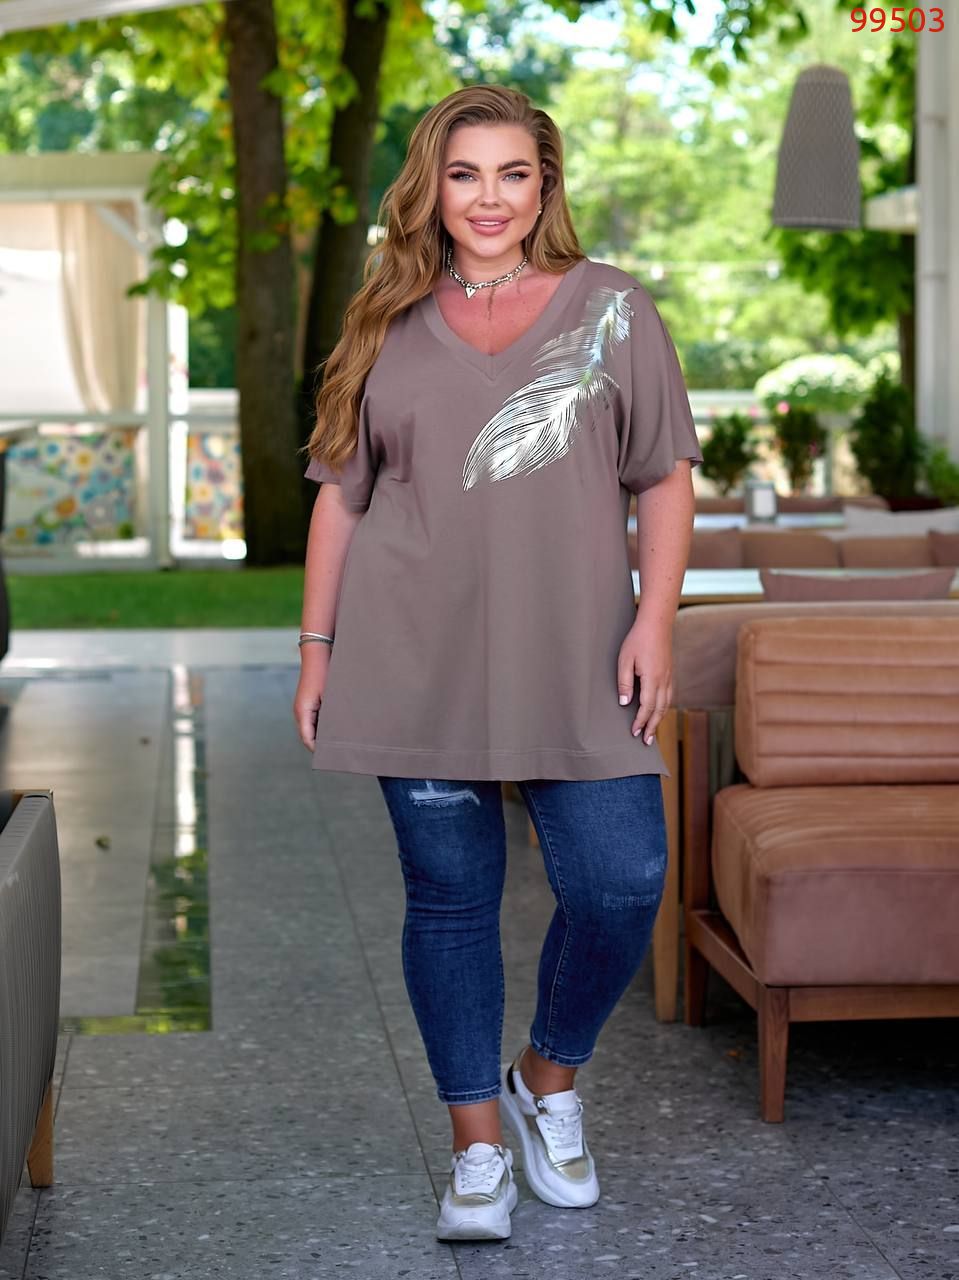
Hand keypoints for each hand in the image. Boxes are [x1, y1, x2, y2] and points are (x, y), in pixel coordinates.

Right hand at [293, 646, 330, 749]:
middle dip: (322, 745)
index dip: (319, 750)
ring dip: (323, 735)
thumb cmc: (325, 673)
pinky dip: (323, 726)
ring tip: (340, 742)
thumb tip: (337, 734)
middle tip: (339, 752)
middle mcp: (300, 712)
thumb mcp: (330, 697)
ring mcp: (303, 708)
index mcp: (302, 712)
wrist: (318, 653)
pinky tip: (338, 726)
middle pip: (309, 737)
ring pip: (312, 729)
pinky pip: (314, 720)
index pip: (308, 740)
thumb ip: (331, 717)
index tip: (333, 757)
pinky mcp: (308, 703)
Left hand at [616, 613, 672, 745]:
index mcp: (652, 678)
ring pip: (666, 704)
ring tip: (653, 731)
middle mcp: (663, 680)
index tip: (634, 732)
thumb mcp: (624, 660)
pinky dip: (664, 708)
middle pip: (659, 710)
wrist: (657, 623)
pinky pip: (669, 696)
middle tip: (647, 742)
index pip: (647, 707)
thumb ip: (624, 683)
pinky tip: (660, 711)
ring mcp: (669, 677)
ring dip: (659, 719)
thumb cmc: (638, 639)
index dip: (640, 721)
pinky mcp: (669, 673)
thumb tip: (624, 703)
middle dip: (652, 726)